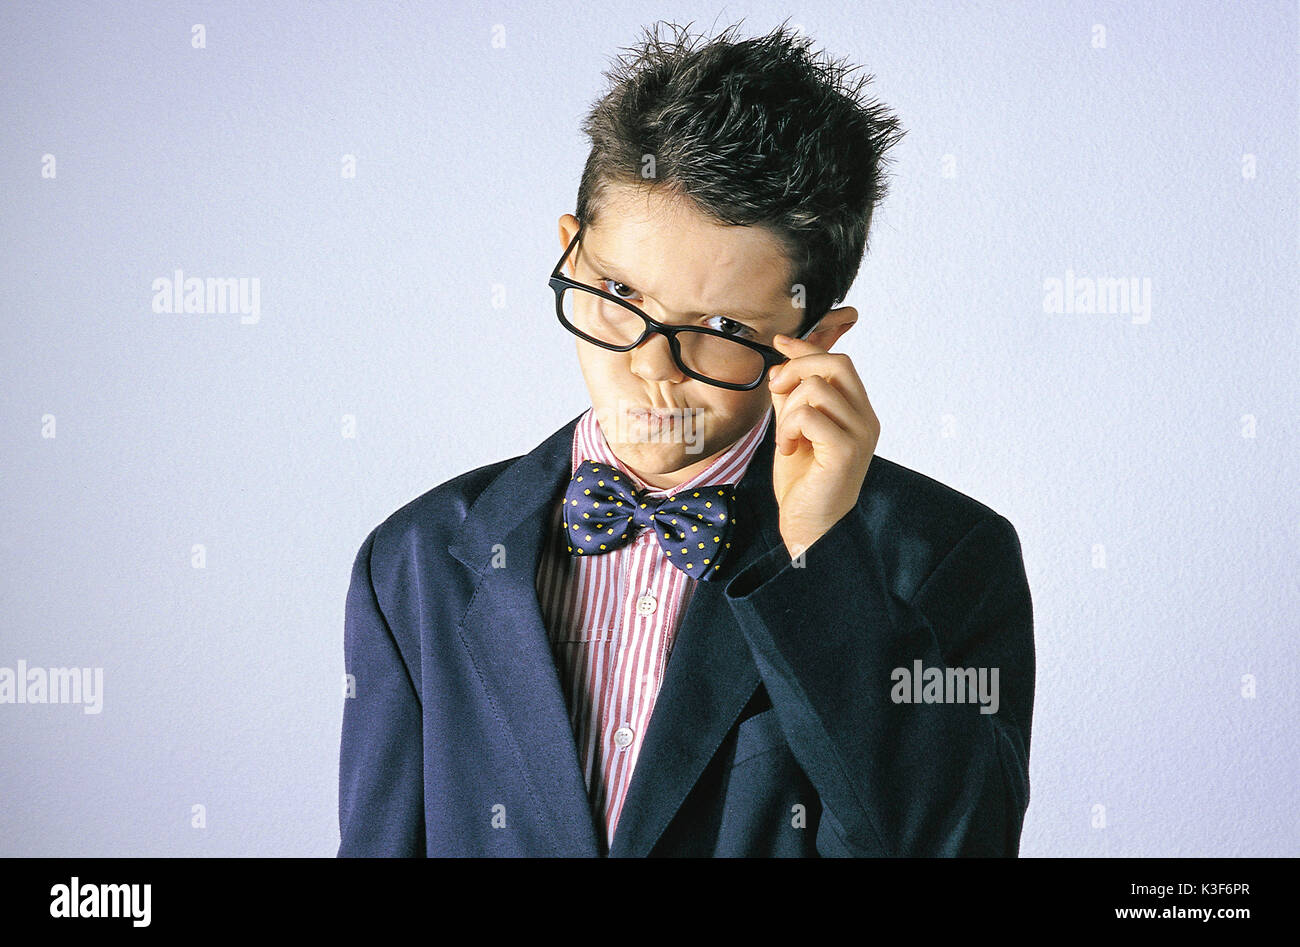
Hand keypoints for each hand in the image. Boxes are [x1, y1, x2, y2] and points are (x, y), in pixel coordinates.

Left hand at [767, 333, 879, 557]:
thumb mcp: (794, 429)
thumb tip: (782, 361)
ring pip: (817, 386)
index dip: (808, 347)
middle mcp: (866, 419)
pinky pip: (808, 414)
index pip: (839, 362)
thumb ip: (792, 397)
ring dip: (788, 408)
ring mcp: (860, 433)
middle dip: (797, 368)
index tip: (781, 344)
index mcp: (857, 412)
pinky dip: (788, 427)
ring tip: (786, 436)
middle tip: (776, 392)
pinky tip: (788, 448)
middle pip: (836, 363)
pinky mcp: (846, 449)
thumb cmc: (804, 483)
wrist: (810, 527)